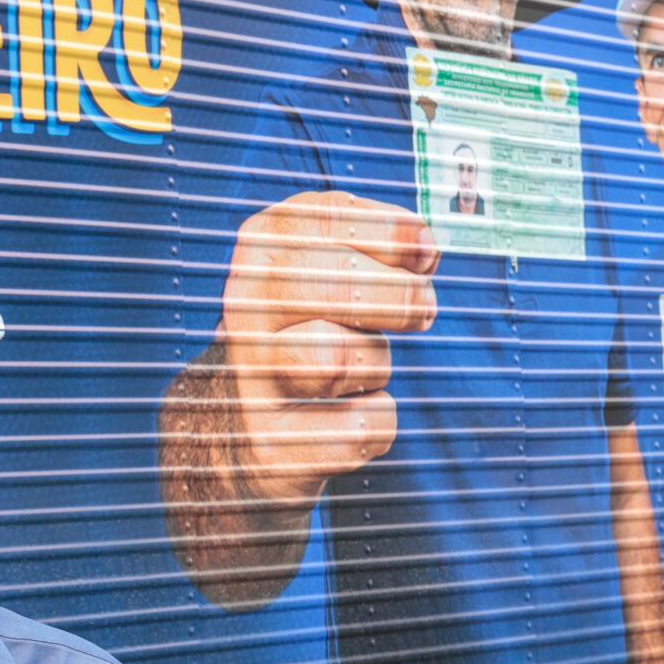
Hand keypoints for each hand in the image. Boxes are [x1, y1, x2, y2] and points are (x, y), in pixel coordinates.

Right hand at [216, 190, 438, 505]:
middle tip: (422, 311)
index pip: (331, 217)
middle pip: (340, 284)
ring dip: (375, 364)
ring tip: (363, 369)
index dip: (393, 233)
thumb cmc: (306, 327)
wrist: (239, 423)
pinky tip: (350, 414)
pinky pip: (362, 426)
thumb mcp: (326, 266)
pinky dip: (376, 421)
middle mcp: (243, 306)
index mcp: (259, 248)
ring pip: (340, 359)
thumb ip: (375, 242)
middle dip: (401, 298)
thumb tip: (424, 246)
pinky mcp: (273, 446)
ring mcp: (250, 377)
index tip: (423, 254)